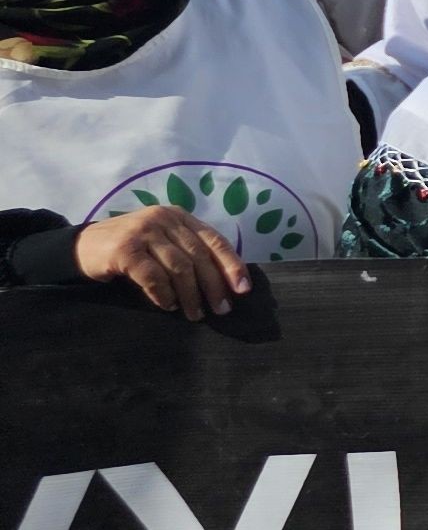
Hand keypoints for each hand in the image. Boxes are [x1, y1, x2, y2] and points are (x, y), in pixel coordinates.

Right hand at [73, 207, 247, 317]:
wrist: (82, 247)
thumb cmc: (130, 249)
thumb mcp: (163, 242)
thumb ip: (189, 251)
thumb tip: (226, 282)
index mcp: (179, 216)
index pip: (215, 240)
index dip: (232, 265)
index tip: (243, 289)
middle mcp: (164, 219)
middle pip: (200, 256)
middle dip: (213, 286)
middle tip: (221, 310)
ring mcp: (144, 232)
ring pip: (180, 268)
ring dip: (190, 295)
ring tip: (193, 313)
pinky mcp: (125, 249)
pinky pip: (154, 276)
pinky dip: (164, 294)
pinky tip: (168, 305)